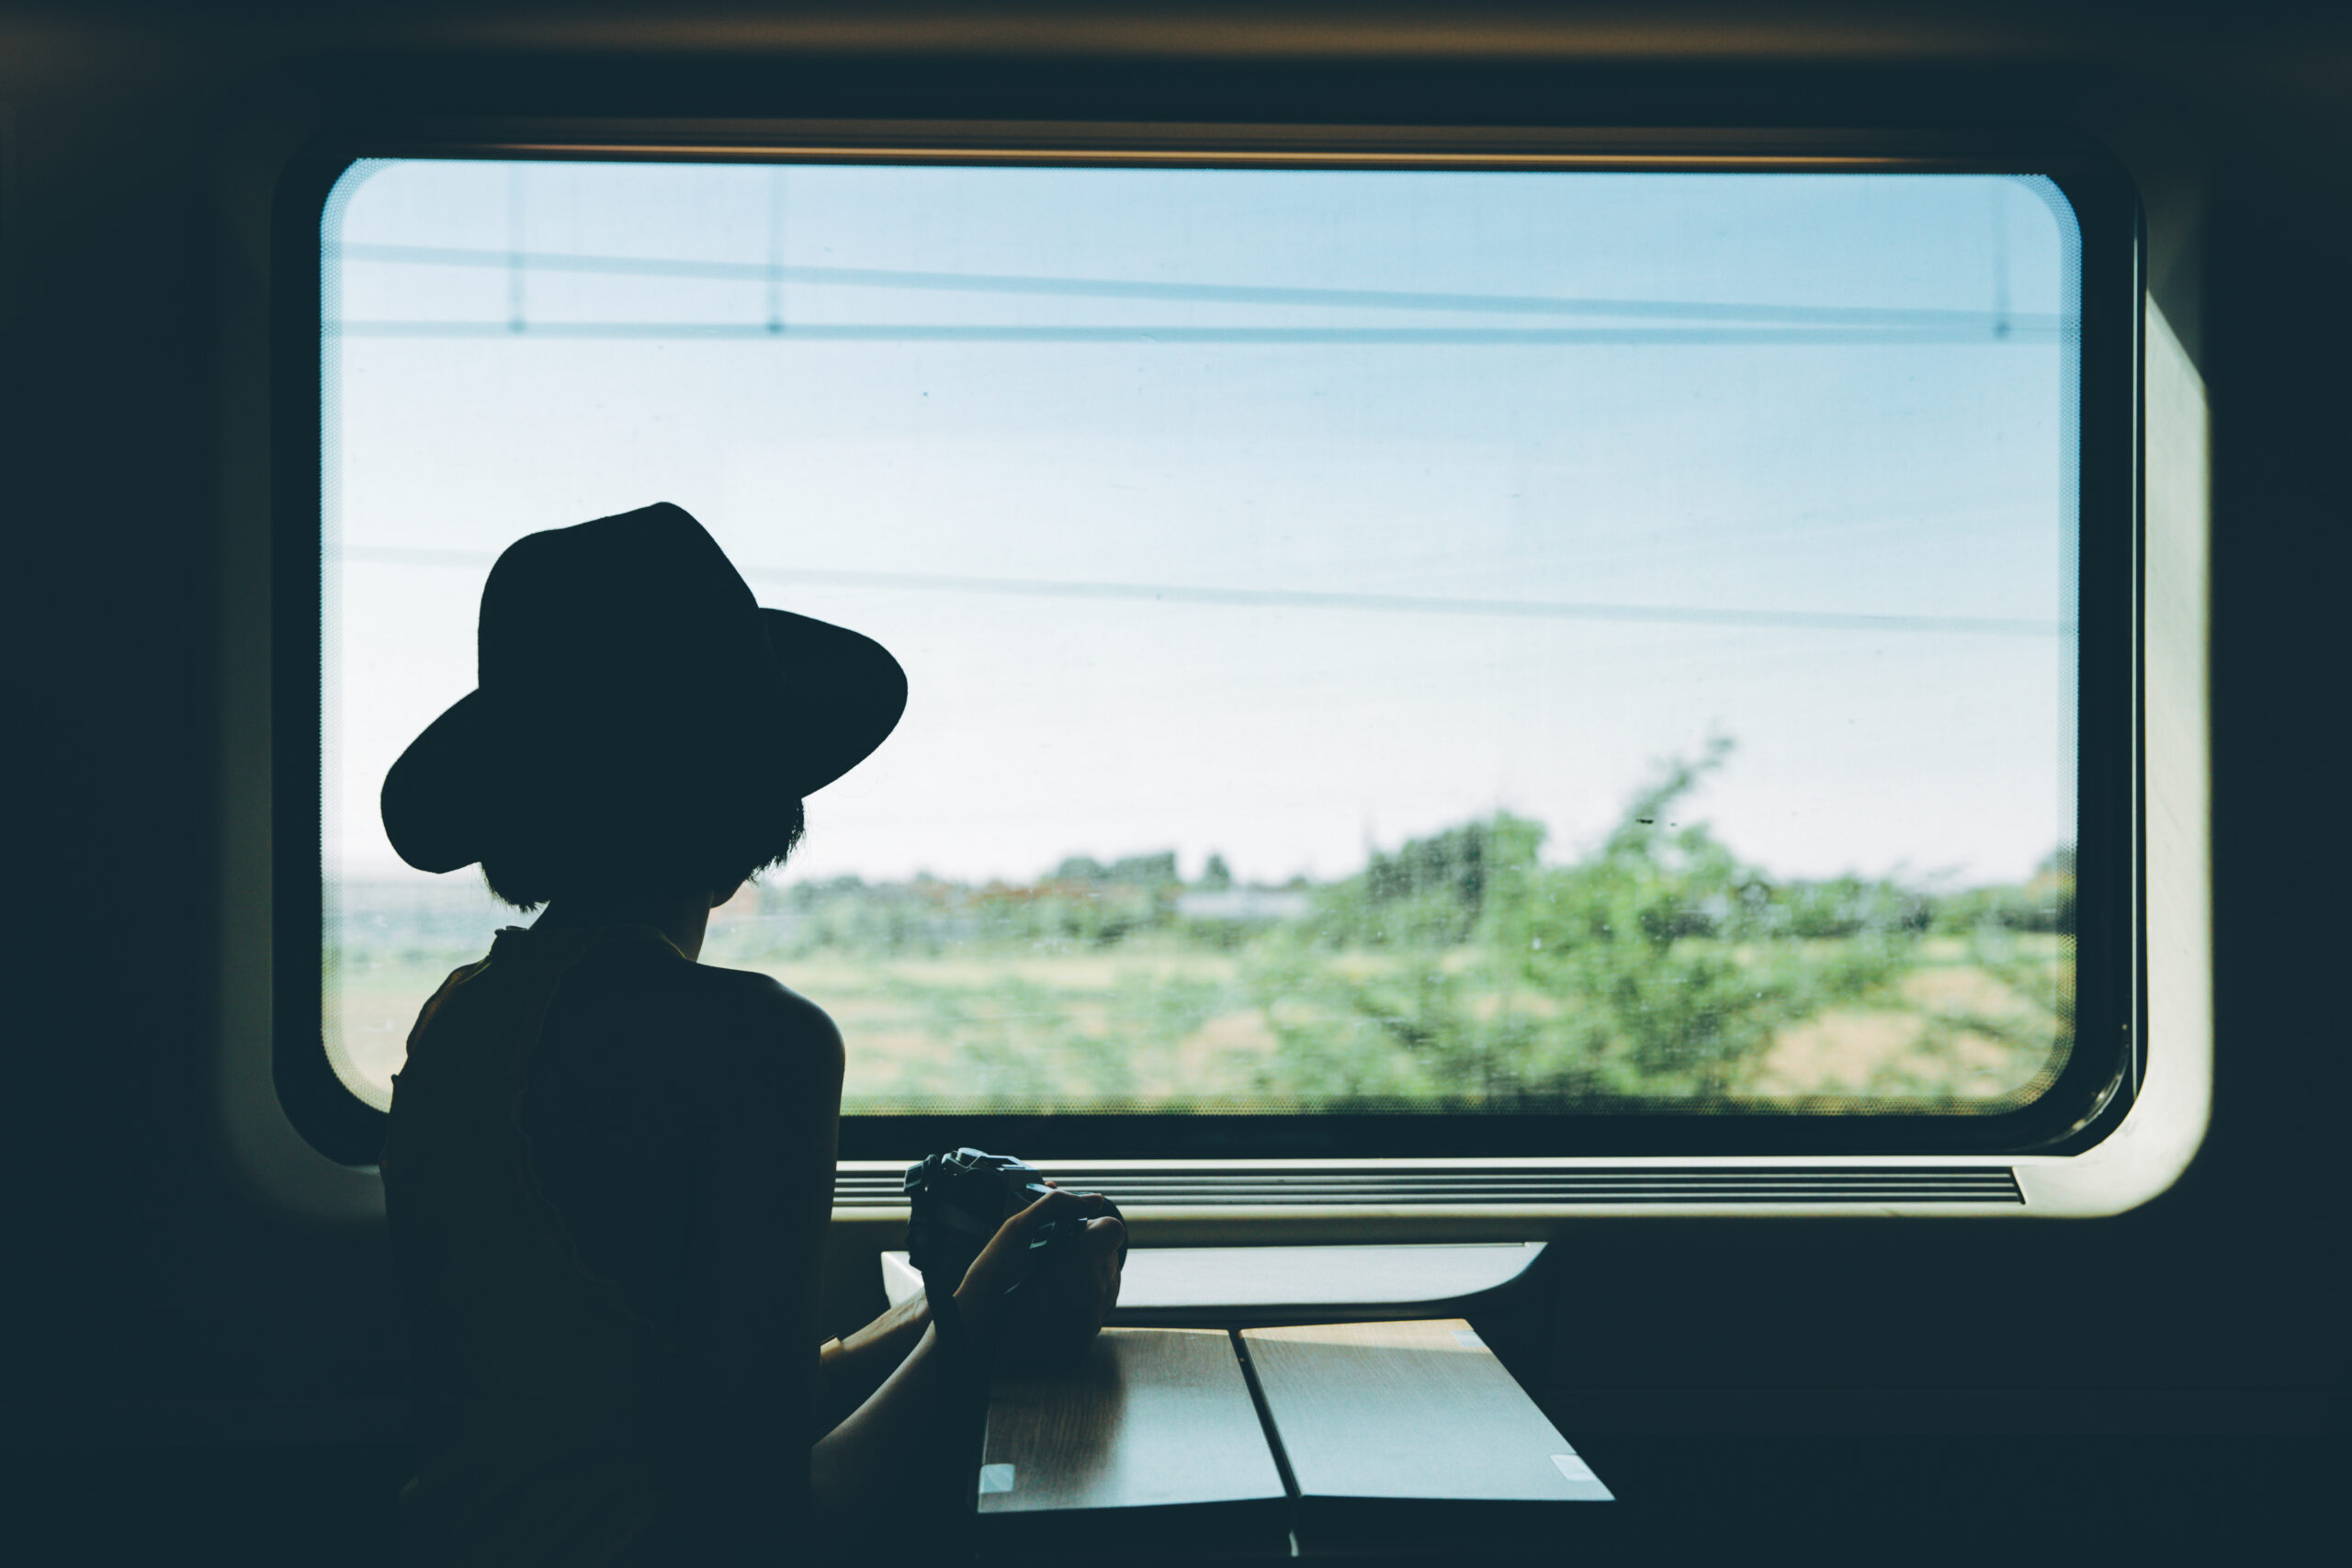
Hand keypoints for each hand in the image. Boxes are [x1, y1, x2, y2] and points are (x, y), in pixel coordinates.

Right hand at [953, 1186, 1124, 1359]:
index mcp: (1084, 1260)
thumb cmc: (996, 1279)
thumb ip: (1059, 1205)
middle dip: (1086, 1251)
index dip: (1092, 1227)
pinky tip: (1054, 1300)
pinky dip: (1081, 1301)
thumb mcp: (1018, 1228)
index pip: (1111, 1229)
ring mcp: (1093, 1318)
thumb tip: (1093, 1200)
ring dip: (1086, 1275)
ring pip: (1104, 1282)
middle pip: (1108, 1256)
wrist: (982, 1336)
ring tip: (1051, 1279)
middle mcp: (1097, 1291)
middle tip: (1054, 1256)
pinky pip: (1095, 1309)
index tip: (1072, 1233)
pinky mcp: (1086, 1338)